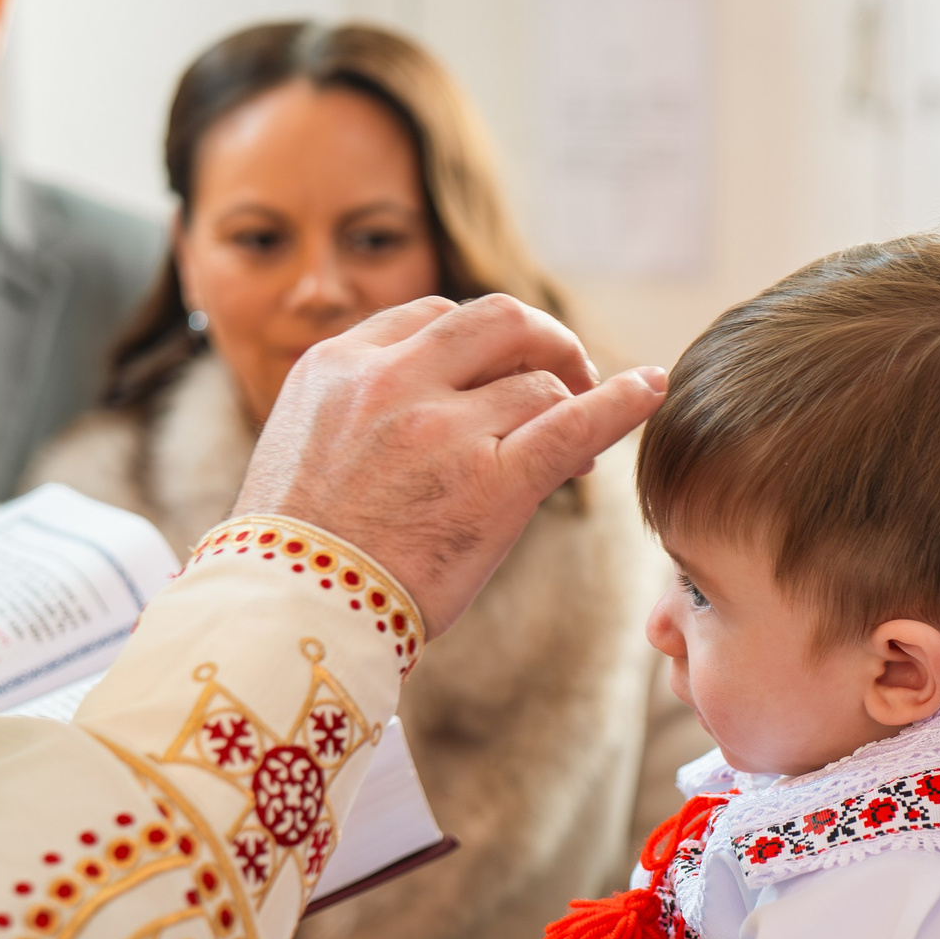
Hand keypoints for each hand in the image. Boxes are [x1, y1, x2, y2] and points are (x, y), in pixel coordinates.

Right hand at [234, 295, 667, 632]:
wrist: (289, 619)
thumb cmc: (296, 555)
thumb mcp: (309, 446)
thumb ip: (363, 406)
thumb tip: (436, 403)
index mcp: (338, 366)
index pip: (432, 320)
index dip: (479, 348)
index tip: (497, 379)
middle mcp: (391, 381)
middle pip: (497, 321)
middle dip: (542, 341)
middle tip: (565, 378)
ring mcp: (443, 428)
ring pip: (538, 382)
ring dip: (571, 403)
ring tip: (581, 449)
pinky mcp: (491, 483)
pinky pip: (575, 422)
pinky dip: (622, 400)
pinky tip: (650, 389)